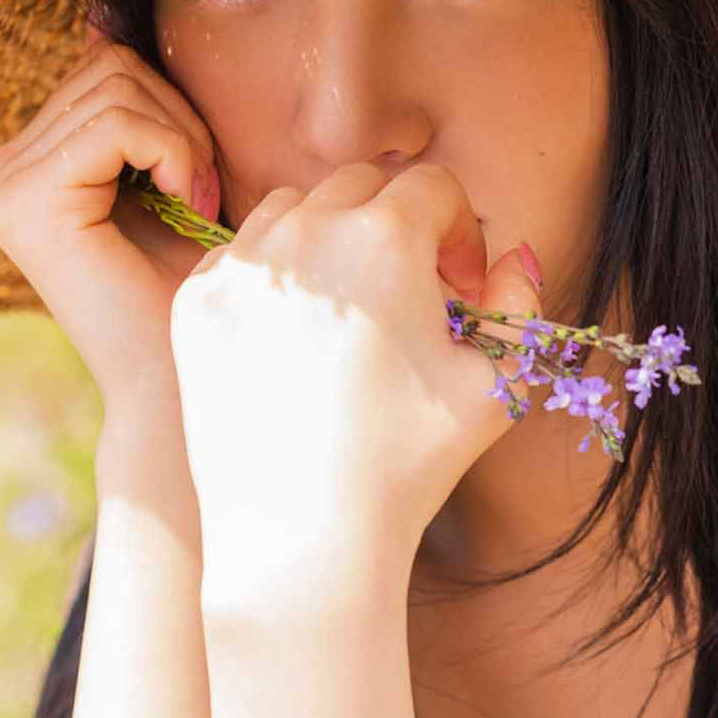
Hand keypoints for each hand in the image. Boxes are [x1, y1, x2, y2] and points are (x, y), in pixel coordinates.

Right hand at [0, 21, 222, 423]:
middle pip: (110, 67)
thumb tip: (100, 19)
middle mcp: (0, 171)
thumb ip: (137, 111)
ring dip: (182, 142)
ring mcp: (3, 184)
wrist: (183, 384)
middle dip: (178, 121)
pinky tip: (184, 208)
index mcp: (28, 165)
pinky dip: (172, 155)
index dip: (171, 112)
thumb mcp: (166, 184)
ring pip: (118, 87)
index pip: (106, 70)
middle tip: (201, 196)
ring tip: (193, 207)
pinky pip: (119, 122)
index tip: (196, 186)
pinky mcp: (26, 199)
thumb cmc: (191, 295)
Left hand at [167, 161, 542, 604]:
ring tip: (352, 313)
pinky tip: (298, 342)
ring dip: (332, 239)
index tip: (463, 291)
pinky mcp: (197, 301)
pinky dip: (276, 279)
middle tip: (411, 299)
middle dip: (398, 226)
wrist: (301, 532)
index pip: (434, 188)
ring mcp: (242, 264)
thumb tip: (513, 255)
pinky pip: (242, 257)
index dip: (461, 235)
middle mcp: (307, 232)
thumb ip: (520, 306)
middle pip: (363, 185)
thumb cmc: (409, 464)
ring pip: (295, 209)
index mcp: (387, 238)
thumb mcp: (497, 388)